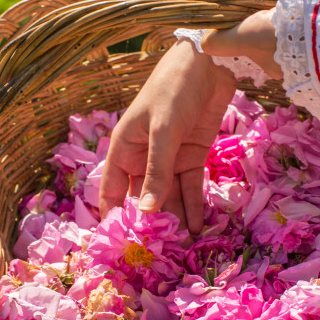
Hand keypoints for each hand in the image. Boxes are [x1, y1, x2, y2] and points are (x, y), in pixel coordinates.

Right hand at [100, 9, 281, 233]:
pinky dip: (195, 207)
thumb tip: (146, 211)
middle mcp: (143, 159)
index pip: (111, 192)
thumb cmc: (173, 90)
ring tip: (183, 249)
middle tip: (159, 255)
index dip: (115, 218)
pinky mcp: (192, 157)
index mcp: (123, 150)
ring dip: (176, 220)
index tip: (121, 246)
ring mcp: (168, 160)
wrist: (208, 64)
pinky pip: (191, 189)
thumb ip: (156, 172)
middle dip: (151, 225)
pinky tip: (199, 228)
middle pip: (143, 199)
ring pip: (169, 198)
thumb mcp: (163, 131)